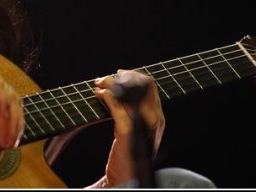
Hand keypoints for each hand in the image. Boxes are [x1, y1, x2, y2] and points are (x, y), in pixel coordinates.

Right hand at [0, 46, 23, 149]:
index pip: (8, 107)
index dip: (11, 126)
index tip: (7, 143)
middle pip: (15, 103)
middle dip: (15, 125)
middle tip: (11, 143)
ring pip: (10, 97)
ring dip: (12, 120)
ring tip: (7, 136)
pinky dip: (3, 105)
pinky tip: (1, 119)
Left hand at [93, 70, 164, 186]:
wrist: (124, 182)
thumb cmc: (126, 158)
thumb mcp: (131, 129)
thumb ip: (127, 110)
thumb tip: (114, 90)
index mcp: (156, 118)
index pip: (150, 85)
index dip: (133, 76)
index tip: (117, 74)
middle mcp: (155, 120)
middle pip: (143, 84)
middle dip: (121, 77)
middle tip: (103, 79)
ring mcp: (143, 125)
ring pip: (131, 91)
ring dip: (112, 83)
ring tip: (99, 84)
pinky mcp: (129, 132)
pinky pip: (118, 106)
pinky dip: (107, 96)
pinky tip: (99, 94)